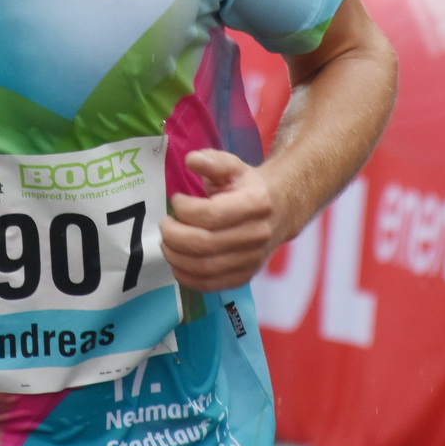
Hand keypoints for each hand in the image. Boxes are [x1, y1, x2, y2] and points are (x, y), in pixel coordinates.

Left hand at [160, 150, 285, 290]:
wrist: (281, 210)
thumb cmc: (249, 186)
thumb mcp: (233, 166)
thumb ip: (212, 161)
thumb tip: (191, 160)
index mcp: (256, 203)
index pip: (211, 214)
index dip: (185, 210)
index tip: (176, 200)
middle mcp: (257, 234)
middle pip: (205, 244)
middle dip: (174, 236)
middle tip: (164, 224)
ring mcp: (252, 259)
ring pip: (205, 268)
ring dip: (176, 257)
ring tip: (166, 242)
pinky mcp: (245, 276)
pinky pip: (211, 285)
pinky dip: (187, 277)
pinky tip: (177, 263)